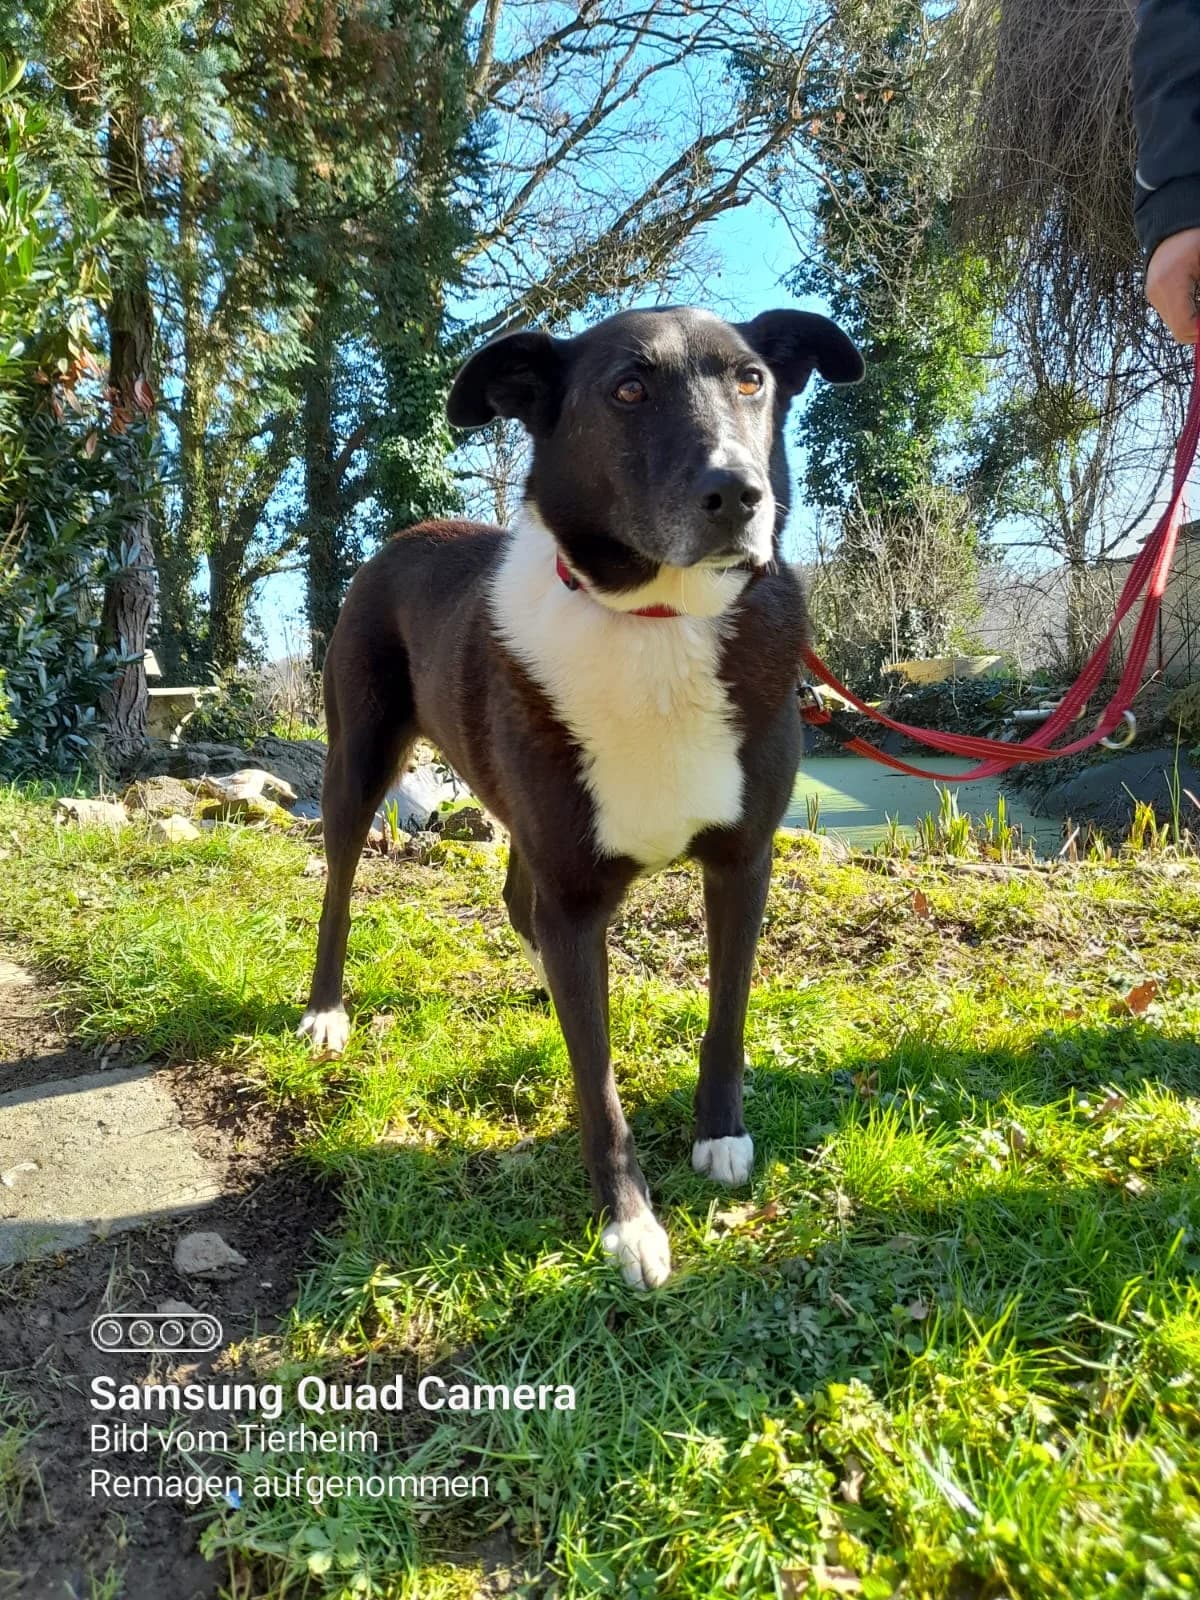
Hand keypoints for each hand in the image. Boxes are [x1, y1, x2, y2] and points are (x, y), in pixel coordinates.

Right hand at [1146, 228, 1199, 342]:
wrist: (1175, 228)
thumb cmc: (1196, 241)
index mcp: (1170, 284)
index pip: (1184, 327)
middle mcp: (1156, 293)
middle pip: (1179, 330)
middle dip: (1197, 327)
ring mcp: (1152, 295)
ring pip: (1175, 325)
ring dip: (1192, 320)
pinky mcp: (1152, 295)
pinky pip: (1171, 314)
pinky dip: (1185, 313)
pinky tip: (1194, 298)